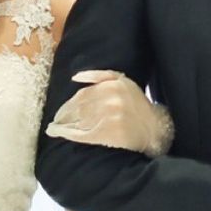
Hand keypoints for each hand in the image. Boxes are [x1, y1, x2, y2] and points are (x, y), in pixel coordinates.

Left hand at [45, 70, 173, 155]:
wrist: (155, 128)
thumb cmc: (137, 106)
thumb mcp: (124, 82)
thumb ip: (100, 76)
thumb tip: (75, 78)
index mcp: (113, 86)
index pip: (82, 95)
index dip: (68, 104)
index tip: (60, 111)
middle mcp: (111, 100)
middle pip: (79, 108)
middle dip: (64, 115)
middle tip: (56, 121)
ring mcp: (110, 118)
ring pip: (78, 120)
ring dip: (62, 124)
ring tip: (55, 127)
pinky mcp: (109, 134)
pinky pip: (82, 133)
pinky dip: (66, 133)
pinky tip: (57, 133)